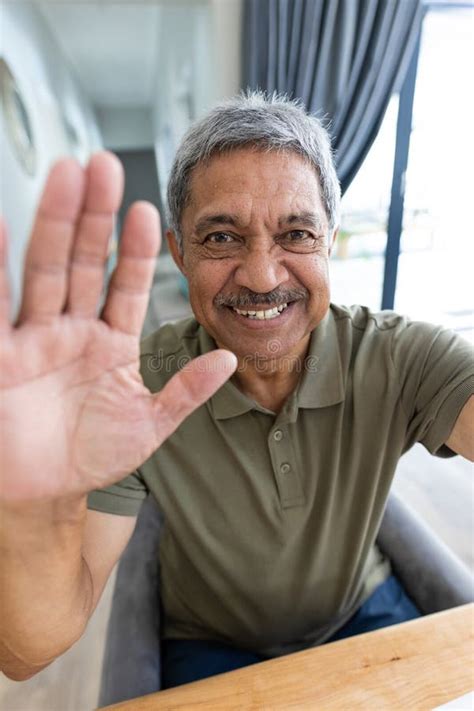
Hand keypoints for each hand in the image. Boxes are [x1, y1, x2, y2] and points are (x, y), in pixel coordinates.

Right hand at [0, 152, 235, 502]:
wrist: (44, 491)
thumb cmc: (91, 457)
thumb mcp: (148, 426)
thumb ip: (185, 393)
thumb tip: (228, 358)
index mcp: (110, 344)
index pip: (125, 286)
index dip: (135, 250)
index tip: (149, 211)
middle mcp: (71, 331)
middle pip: (82, 263)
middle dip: (93, 216)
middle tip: (103, 165)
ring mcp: (33, 338)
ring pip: (44, 271)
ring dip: (54, 223)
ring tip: (66, 174)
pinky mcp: (0, 355)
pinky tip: (2, 226)